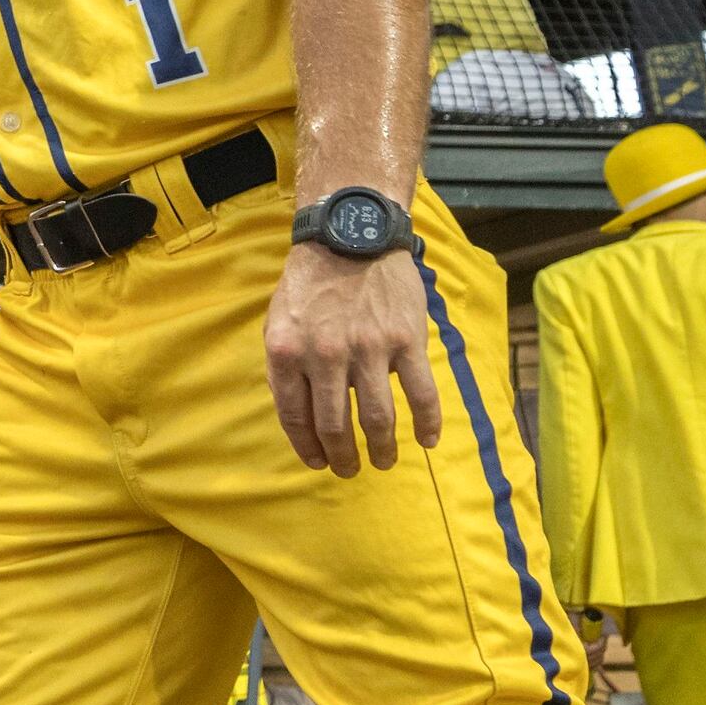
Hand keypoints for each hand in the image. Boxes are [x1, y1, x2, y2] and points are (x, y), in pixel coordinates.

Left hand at [264, 242, 444, 476]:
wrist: (350, 235)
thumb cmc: (310, 284)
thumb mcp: (278, 323)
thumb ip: (284, 368)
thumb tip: (298, 416)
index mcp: (287, 352)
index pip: (295, 417)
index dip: (308, 447)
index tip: (318, 462)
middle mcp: (325, 355)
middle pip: (335, 425)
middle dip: (343, 456)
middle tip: (350, 469)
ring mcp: (367, 348)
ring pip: (377, 417)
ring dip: (382, 448)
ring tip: (384, 461)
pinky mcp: (405, 340)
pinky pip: (421, 393)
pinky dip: (427, 422)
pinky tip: (427, 440)